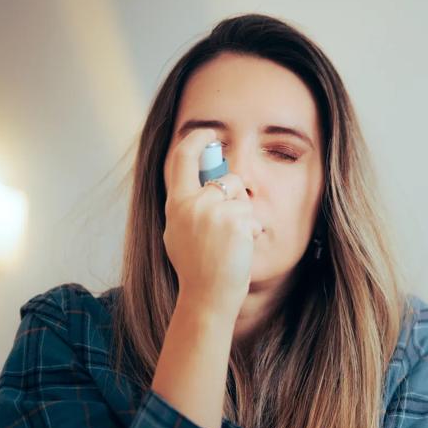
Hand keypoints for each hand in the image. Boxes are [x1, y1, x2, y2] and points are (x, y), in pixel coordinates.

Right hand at [162, 128, 264, 317]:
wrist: (207, 295)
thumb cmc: (196, 269)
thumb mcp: (178, 233)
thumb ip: (187, 206)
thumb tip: (202, 184)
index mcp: (176, 204)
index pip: (181, 157)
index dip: (196, 139)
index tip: (208, 132)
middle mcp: (192, 203)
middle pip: (226, 178)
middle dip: (235, 194)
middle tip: (231, 218)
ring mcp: (214, 211)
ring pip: (242, 197)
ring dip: (243, 216)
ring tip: (231, 242)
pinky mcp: (235, 220)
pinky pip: (251, 215)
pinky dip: (251, 231)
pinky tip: (239, 248)